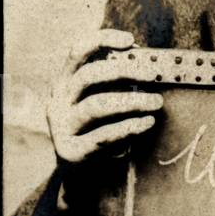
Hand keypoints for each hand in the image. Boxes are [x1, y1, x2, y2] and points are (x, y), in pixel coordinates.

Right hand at [47, 29, 163, 165]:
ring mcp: (61, 127)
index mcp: (64, 82)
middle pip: (88, 76)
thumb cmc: (97, 128)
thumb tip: (145, 62)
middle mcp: (58, 101)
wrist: (81, 175)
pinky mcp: (72, 151)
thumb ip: (114, 81)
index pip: (77, 51)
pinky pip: (103, 136)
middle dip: (123, 71)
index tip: (130, 41)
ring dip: (131, 101)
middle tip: (151, 75)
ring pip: (96, 106)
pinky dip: (129, 127)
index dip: (102, 40)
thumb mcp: (99, 99)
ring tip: (156, 102)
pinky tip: (147, 123)